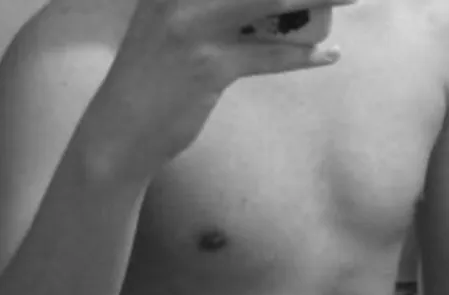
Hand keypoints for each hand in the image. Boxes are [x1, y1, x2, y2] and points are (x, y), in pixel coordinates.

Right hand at [99, 0, 354, 170]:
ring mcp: (194, 24)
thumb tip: (268, 4)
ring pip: (271, 0)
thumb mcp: (170, 21)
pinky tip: (328, 54)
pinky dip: (301, 56)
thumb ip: (206, 3)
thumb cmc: (151, 75)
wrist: (121, 128)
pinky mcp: (208, 66)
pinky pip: (266, 55)